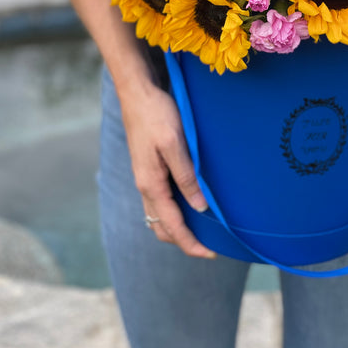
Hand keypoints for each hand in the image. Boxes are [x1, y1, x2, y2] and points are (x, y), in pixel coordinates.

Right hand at [119, 78, 215, 258]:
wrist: (138, 93)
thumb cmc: (157, 114)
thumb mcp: (174, 144)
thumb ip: (186, 176)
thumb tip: (199, 207)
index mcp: (150, 183)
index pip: (171, 225)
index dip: (190, 243)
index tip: (210, 254)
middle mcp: (144, 185)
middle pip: (161, 227)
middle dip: (183, 241)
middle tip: (208, 247)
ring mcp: (145, 177)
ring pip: (158, 215)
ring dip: (177, 227)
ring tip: (201, 230)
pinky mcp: (148, 168)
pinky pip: (159, 200)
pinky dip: (172, 212)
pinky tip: (188, 205)